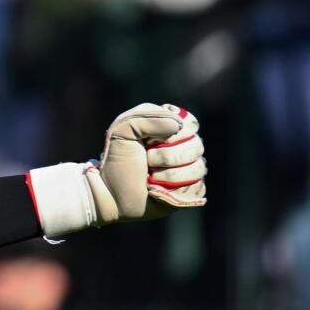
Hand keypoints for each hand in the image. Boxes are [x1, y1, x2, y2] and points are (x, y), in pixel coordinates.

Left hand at [87, 103, 206, 222]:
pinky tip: (159, 188)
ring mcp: (189, 169)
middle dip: (168, 155)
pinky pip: (197, 187)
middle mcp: (183, 147)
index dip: (175, 132)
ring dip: (170, 174)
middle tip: (147, 159)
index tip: (151, 139)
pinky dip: (175, 189)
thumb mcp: (124, 129)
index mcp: (169, 128)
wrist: (110, 191)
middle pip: (196, 145)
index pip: (190, 122)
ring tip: (151, 176)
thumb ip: (148, 118)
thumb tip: (178, 125)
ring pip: (198, 168)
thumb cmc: (118, 159)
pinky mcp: (190, 190)